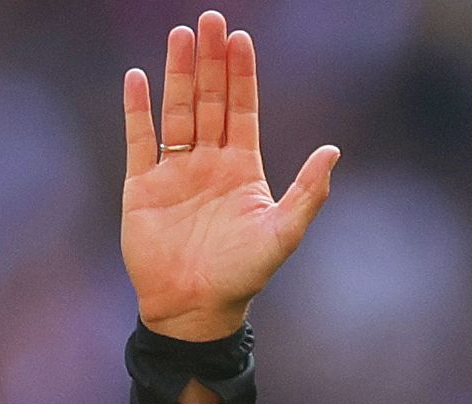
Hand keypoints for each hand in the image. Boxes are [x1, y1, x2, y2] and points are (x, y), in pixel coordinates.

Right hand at [122, 11, 339, 342]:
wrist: (194, 308)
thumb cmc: (242, 276)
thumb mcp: (282, 234)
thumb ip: (308, 193)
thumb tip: (333, 152)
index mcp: (242, 169)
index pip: (243, 110)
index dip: (242, 75)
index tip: (241, 38)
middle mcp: (209, 163)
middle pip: (210, 100)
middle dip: (211, 61)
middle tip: (210, 19)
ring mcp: (176, 172)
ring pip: (177, 111)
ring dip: (178, 74)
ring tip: (180, 36)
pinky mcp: (142, 186)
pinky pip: (140, 140)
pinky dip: (138, 110)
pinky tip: (138, 77)